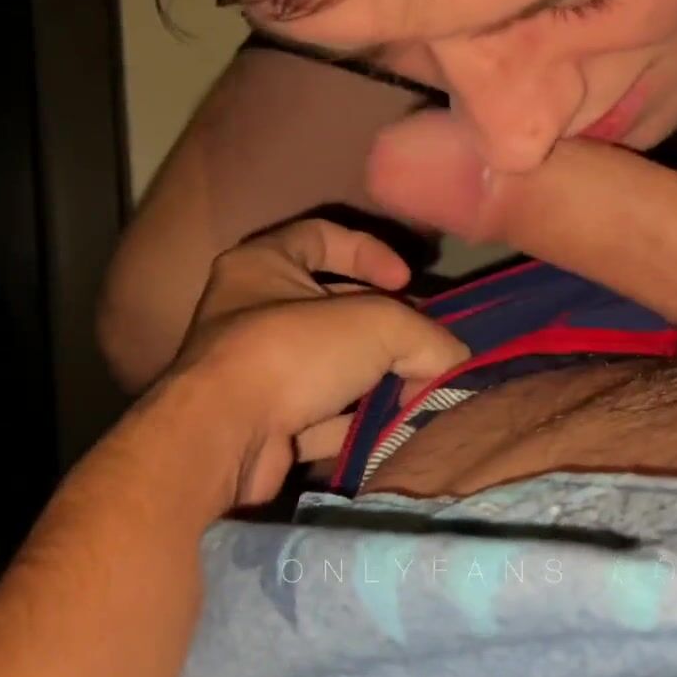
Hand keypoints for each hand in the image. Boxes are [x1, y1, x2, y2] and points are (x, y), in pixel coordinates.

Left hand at [163, 219, 466, 504]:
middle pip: (331, 308)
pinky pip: (320, 416)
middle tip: (426, 345)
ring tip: (418, 389)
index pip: (320, 235)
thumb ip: (426, 335)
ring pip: (329, 366)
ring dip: (374, 378)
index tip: (407, 281)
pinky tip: (393, 429)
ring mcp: (252, 373)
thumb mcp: (378, 324)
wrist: (221, 441)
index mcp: (261, 265)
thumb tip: (454, 361)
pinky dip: (356, 421)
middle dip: (384, 327)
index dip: (368, 250)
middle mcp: (249, 313)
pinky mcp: (260, 426)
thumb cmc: (291, 354)